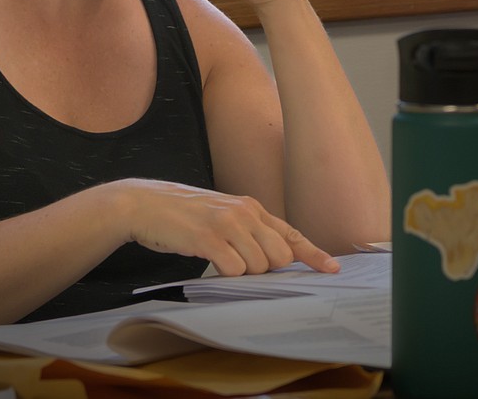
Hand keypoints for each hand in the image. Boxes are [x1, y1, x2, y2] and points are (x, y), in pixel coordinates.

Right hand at [114, 179, 338, 276]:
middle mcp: (245, 212)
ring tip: (216, 256)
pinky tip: (208, 260)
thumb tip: (272, 261)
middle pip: (278, 257)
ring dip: (241, 273)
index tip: (332, 268)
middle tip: (236, 262)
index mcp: (251, 207)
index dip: (313, 254)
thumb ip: (249, 232)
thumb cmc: (184, 215)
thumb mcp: (223, 215)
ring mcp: (227, 223)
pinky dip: (224, 274)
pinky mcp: (208, 236)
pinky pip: (233, 269)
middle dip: (264, 270)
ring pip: (257, 266)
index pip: (291, 234)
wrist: (145, 203)